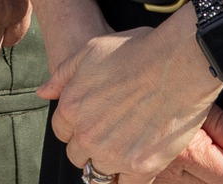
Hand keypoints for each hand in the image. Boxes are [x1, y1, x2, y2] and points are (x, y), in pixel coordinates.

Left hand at [41, 21, 222, 178]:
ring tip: (126, 149)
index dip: (77, 126)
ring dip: (109, 163)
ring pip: (100, 173)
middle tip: (112, 134)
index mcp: (70, 108)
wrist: (178, 63)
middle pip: (78, 155)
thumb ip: (63, 75)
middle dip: (90, 146)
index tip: (94, 121)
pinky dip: (131, 177)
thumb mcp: (90, 51)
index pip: (62, 132)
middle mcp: (86, 135)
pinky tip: (140, 163)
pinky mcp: (140, 166)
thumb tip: (43, 92)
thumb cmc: (136, 52)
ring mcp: (112, 154)